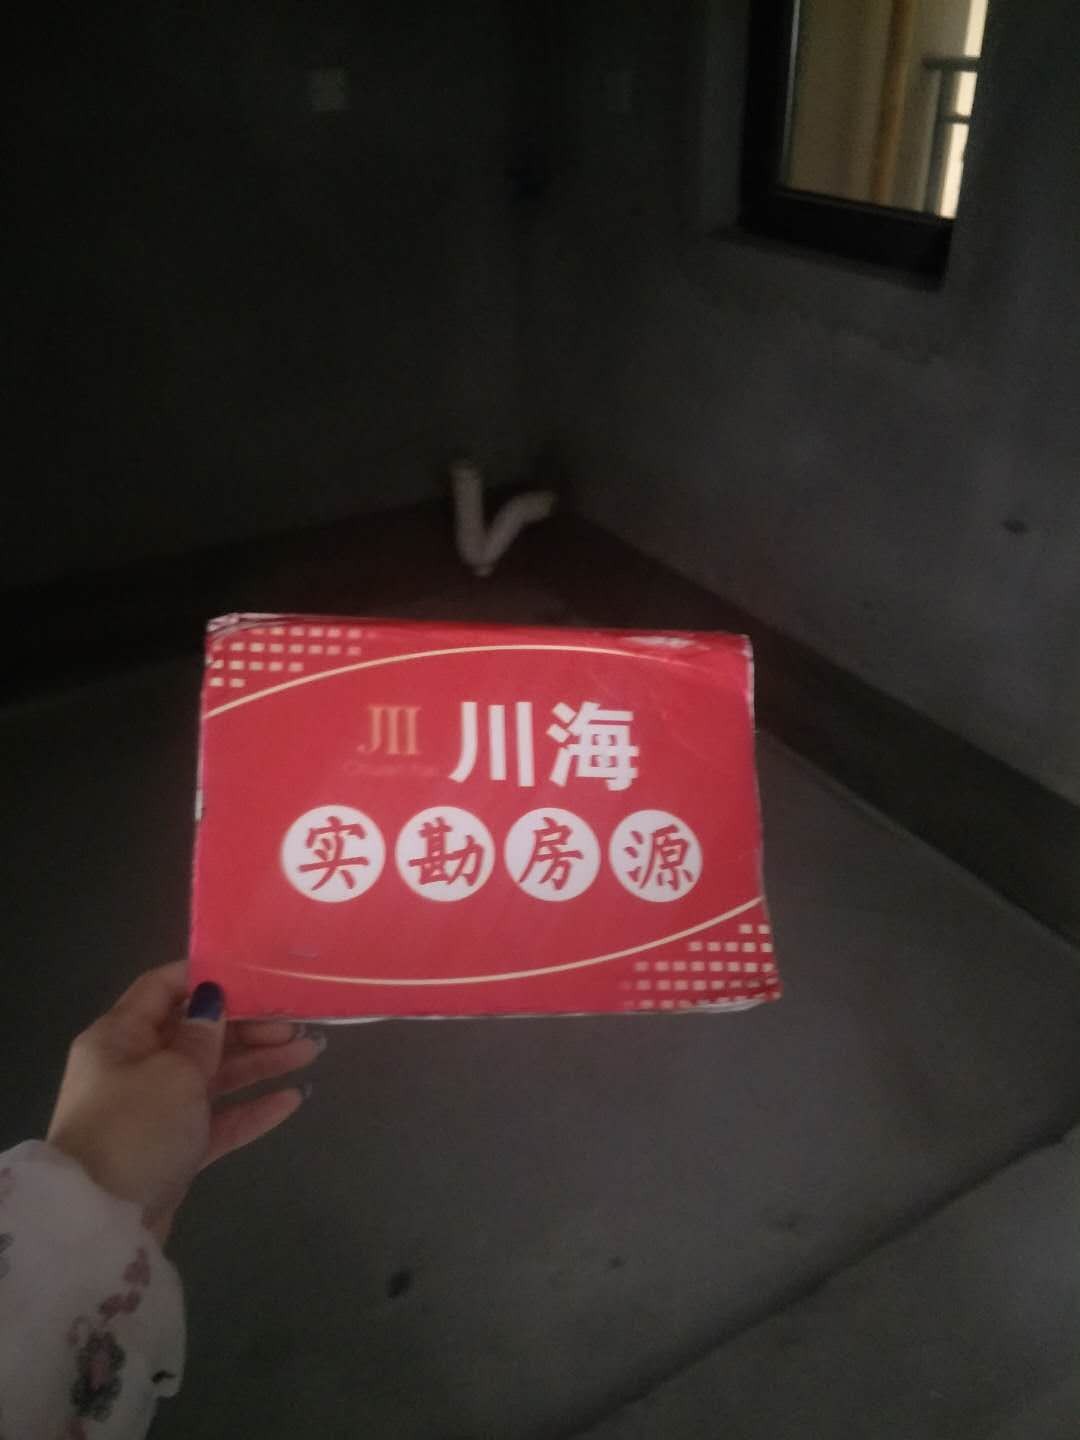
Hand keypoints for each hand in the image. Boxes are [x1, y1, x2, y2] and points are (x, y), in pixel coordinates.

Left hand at [46, 963, 322, 1241]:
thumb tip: (211, 1000)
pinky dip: (251, 1108)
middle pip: (197, 1033)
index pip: (163, 987)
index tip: (258, 974)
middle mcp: (135, 1067)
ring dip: (260, 1063)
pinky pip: (217, 1118)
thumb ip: (201, 1033)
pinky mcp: (173, 1149)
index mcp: (120, 1037)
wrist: (100, 1224)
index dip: (208, 976)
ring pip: (214, 1075)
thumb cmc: (134, 1129)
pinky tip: (293, 1099)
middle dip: (249, 1025)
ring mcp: (155, 1111)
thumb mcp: (174, 1071)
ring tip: (310, 1052)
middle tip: (298, 1023)